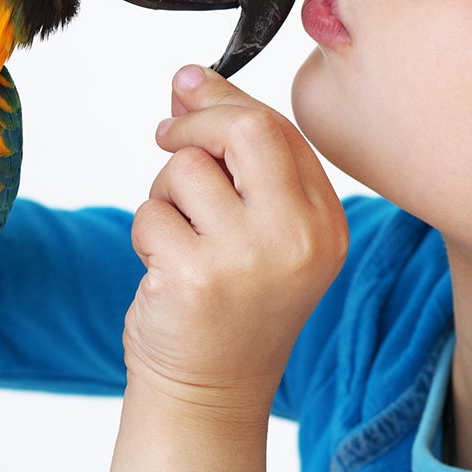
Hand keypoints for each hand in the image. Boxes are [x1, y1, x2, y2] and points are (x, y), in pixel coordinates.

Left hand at [107, 65, 347, 471]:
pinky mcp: (197, 278)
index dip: (225, 102)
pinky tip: (164, 270)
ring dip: (163, 194)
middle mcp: (300, 239)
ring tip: (178, 238)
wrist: (208, 393)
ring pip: (186, 169)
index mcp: (326, 223)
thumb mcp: (256, 230)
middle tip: (166, 137)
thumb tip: (191, 79)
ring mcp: (250, 259)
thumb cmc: (229, 306)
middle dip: (193, 123)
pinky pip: (151, 213)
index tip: (189, 90)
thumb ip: (236, 158)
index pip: (281, 128)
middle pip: (246, 129)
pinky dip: (145, 234)